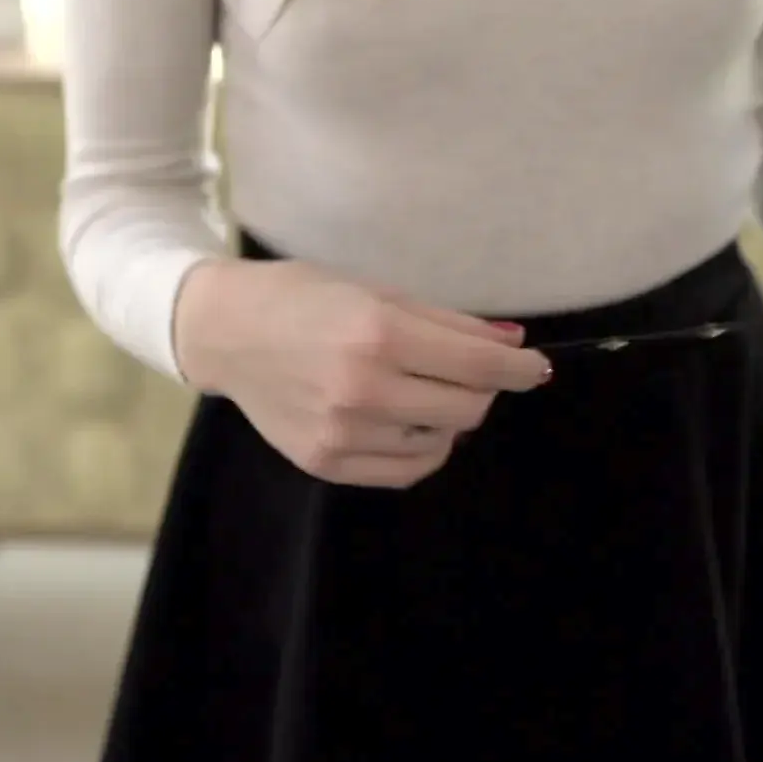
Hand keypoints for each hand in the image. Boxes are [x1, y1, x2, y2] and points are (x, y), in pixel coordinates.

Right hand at [171, 259, 554, 487]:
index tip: (536, 367)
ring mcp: (342, 432)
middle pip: (467, 406)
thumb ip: (449, 323)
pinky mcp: (327, 462)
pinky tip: (407, 419)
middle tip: (468, 370)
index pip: (479, 366)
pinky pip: (407, 469)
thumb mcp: (380, 293)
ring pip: (442, 440)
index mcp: (377, 333)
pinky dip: (423, 446)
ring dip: (448, 415)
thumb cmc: (305, 297)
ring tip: (422, 388)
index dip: (520, 368)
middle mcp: (361, 388)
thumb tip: (512, 345)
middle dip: (484, 388)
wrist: (226, 330)